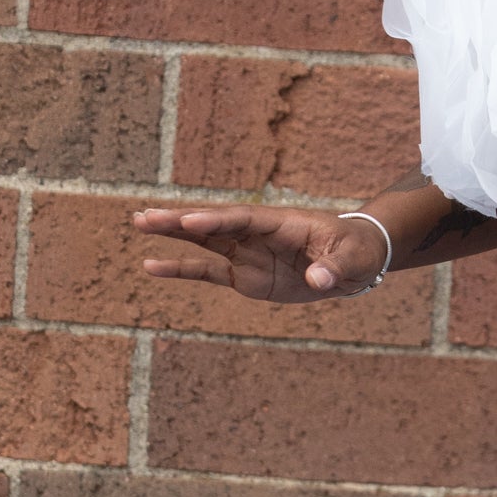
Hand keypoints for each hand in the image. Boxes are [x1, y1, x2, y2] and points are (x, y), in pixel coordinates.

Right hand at [131, 205, 390, 303]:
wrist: (355, 260)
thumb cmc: (356, 251)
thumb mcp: (353, 259)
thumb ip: (334, 268)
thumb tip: (318, 280)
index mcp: (281, 222)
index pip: (243, 219)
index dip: (217, 219)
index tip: (190, 220)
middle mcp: (257, 234)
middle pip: (214, 224)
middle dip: (181, 220)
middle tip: (145, 217)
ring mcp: (248, 253)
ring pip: (204, 241)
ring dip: (173, 234)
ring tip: (140, 225)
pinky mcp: (245, 275)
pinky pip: (209, 271)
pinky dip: (181, 269)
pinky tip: (151, 266)